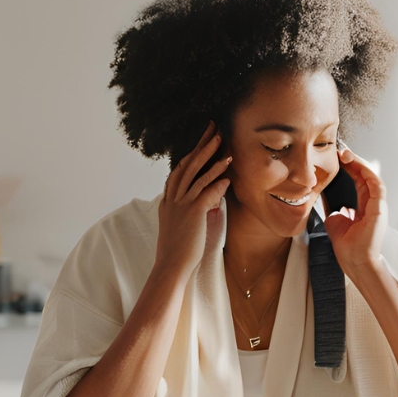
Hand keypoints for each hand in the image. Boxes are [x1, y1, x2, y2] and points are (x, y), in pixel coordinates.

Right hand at [153, 122, 231, 280]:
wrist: (171, 267)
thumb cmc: (177, 252)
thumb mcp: (181, 227)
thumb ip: (193, 211)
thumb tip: (209, 202)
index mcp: (169, 201)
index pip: (179, 171)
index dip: (190, 154)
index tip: (201, 141)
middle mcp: (173, 199)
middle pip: (187, 165)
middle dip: (201, 146)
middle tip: (213, 129)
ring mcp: (181, 205)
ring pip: (196, 175)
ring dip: (211, 158)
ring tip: (223, 144)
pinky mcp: (193, 214)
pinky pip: (206, 193)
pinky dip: (217, 182)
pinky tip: (228, 175)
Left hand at [324, 144, 386, 275]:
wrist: (355, 262)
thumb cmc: (348, 247)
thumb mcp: (335, 220)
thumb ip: (334, 207)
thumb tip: (325, 196)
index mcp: (363, 208)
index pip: (357, 182)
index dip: (349, 169)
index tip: (337, 159)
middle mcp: (372, 205)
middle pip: (364, 176)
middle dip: (352, 162)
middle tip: (340, 151)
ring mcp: (378, 206)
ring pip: (371, 177)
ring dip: (360, 164)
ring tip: (346, 154)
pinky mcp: (380, 208)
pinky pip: (376, 185)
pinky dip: (367, 173)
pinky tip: (357, 164)